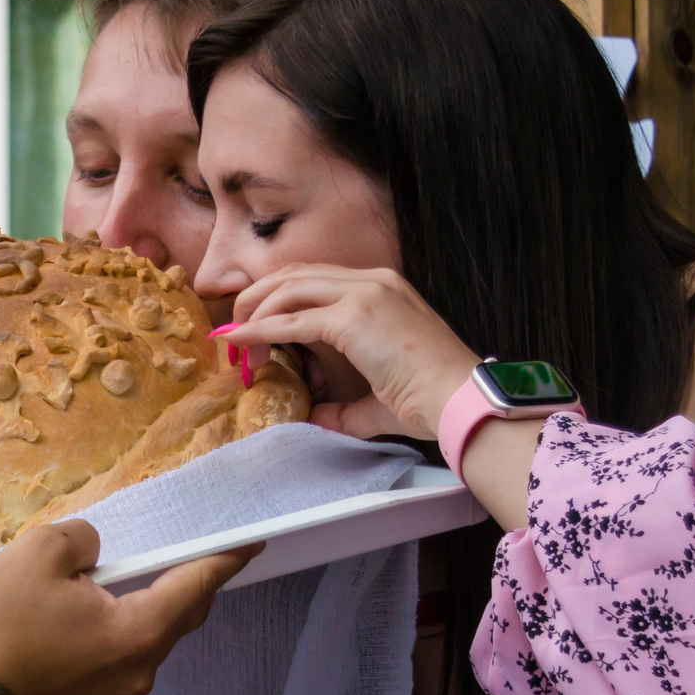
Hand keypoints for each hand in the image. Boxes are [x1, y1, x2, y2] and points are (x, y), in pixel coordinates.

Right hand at [0, 520, 260, 694]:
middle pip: (172, 619)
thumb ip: (81, 540)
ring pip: (136, 644)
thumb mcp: (38, 553)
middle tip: (166, 557)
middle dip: (173, 585)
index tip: (252, 544)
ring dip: (125, 614)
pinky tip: (66, 627)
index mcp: (138, 633)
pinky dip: (101, 642)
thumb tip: (93, 557)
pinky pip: (108, 667)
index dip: (223, 560)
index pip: (195, 586)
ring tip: (88, 592)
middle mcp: (138, 674)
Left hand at [216, 265, 481, 441]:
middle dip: (256, 299)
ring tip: (235, 343)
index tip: (252, 327)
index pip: (316, 279)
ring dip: (254, 315)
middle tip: (234, 332)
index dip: (278, 298)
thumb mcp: (378, 399)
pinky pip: (292, 320)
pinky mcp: (354, 317)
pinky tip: (240, 342)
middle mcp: (373, 282)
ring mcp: (365, 294)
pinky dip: (259, 330)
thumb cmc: (431, 402)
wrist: (460, 401)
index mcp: (383, 289)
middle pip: (295, 275)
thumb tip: (313, 419)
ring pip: (288, 290)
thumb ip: (343, 408)